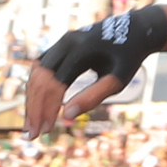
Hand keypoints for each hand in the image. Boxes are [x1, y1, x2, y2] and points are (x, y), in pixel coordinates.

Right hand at [27, 4, 166, 133]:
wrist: (135, 30)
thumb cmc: (129, 58)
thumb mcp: (118, 80)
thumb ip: (94, 97)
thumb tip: (66, 116)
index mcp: (81, 50)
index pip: (55, 84)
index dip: (47, 109)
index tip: (45, 132)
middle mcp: (66, 42)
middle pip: (40, 79)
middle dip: (34, 109)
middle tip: (32, 135)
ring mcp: (61, 42)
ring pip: (36, 74)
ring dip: (31, 100)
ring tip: (31, 126)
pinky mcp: (60, 46)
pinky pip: (40, 68)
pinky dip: (36, 88)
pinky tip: (36, 107)